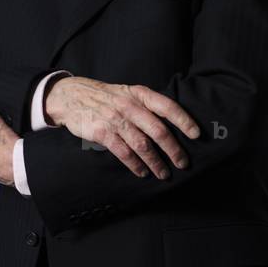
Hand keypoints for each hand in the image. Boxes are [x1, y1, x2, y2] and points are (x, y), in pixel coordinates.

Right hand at [44, 76, 199, 178]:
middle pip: (158, 130)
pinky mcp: (102, 133)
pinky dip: (135, 165)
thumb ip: (147, 105)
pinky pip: (124, 153)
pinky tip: (142, 172)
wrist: (71, 96)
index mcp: (139, 94)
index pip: (167, 106)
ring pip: (143, 145)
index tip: (196, 134)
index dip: (184, 120)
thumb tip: (172, 124)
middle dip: (174, 149)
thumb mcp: (127, 93)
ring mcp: (115, 120)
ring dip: (156, 163)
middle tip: (183, 163)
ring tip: (164, 174)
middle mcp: (129, 106)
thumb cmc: (105, 97)